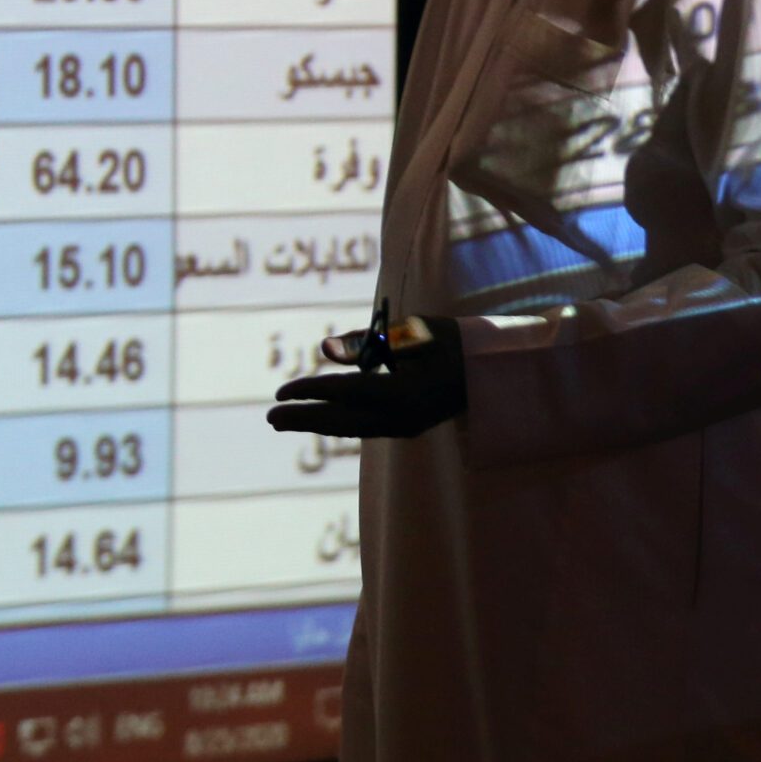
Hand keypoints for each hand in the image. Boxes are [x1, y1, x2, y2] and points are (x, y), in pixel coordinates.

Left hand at [266, 315, 467, 438]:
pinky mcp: (407, 427)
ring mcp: (406, 426)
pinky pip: (364, 429)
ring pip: (352, 429)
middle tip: (270, 417)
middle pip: (343, 420)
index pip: (346, 393)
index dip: (311, 392)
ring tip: (283, 421)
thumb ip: (367, 340)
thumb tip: (324, 349)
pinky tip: (317, 420)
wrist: (490, 370)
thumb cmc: (450, 342)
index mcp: (405, 392)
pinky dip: (338, 424)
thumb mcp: (411, 332)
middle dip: (304, 419)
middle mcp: (403, 416)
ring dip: (317, 425)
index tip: (282, 391)